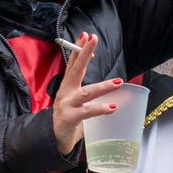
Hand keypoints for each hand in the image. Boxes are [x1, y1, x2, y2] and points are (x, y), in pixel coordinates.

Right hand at [51, 32, 124, 155]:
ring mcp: (67, 105)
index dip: (78, 48)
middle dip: (84, 53)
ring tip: (118, 82)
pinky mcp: (70, 118)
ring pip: (87, 93)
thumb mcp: (76, 98)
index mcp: (68, 85)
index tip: (86, 35)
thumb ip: (87, 87)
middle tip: (93, 39)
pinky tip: (113, 107)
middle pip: (76, 69)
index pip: (73, 63)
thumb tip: (107, 78)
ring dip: (103, 87)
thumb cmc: (68, 116)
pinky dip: (101, 109)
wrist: (53, 138)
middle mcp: (66, 92)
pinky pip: (87, 112)